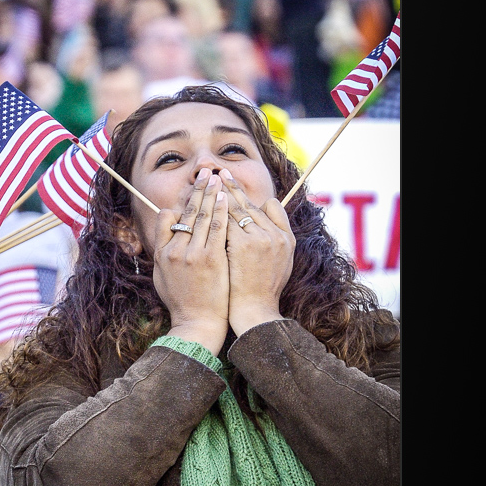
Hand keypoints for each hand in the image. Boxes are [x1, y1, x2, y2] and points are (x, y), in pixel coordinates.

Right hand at [152, 168, 229, 354]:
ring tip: (217, 177)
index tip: (190, 194)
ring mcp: (193, 254)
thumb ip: (163, 251)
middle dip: (197, 190)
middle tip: (206, 172)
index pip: (166, 217)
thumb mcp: (162, 276)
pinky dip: (221, 211)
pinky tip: (226, 199)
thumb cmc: (181, 301)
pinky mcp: (212, 259)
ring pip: (203, 216)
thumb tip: (168, 230)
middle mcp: (175, 250)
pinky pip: (218, 229)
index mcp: (162, 253)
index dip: (179, 204)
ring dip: (211, 194)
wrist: (197, 323)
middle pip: (187, 212)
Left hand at [219, 168, 294, 335]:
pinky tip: (201, 206)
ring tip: (207, 184)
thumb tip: (266, 209)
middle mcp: (274, 235)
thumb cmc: (264, 289)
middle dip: (231, 187)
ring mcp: (258, 239)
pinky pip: (225, 222)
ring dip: (219, 195)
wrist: (256, 312)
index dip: (246, 195)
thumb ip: (276, 234)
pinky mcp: (242, 246)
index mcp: (285, 237)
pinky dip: (213, 215)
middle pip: (248, 203)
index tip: (232, 184)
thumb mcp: (281, 261)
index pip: (265, 206)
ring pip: (235, 210)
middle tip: (217, 172)